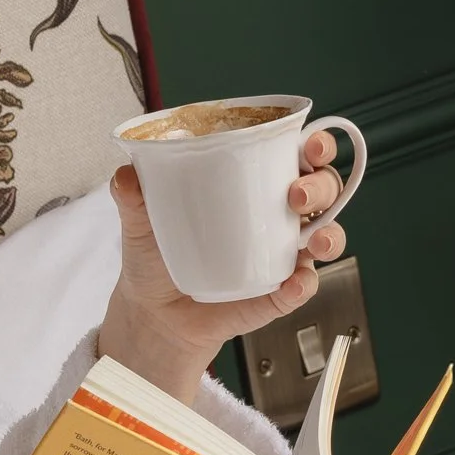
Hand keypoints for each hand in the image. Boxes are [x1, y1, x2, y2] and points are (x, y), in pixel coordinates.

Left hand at [97, 130, 348, 407]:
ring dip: (329, 235)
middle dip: (321, 186)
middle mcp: (278, 215)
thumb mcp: (141, 219)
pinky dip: (304, 285)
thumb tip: (125, 175)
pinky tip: (294, 282)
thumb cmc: (157, 254)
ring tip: (312, 241)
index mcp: (254, 183)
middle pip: (322, 190)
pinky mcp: (277, 294)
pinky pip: (302, 288)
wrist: (152, 312)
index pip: (296, 155)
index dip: (314, 145)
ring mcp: (282, 255)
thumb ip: (133, 195)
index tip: (309, 143)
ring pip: (326, 236)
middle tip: (296, 194)